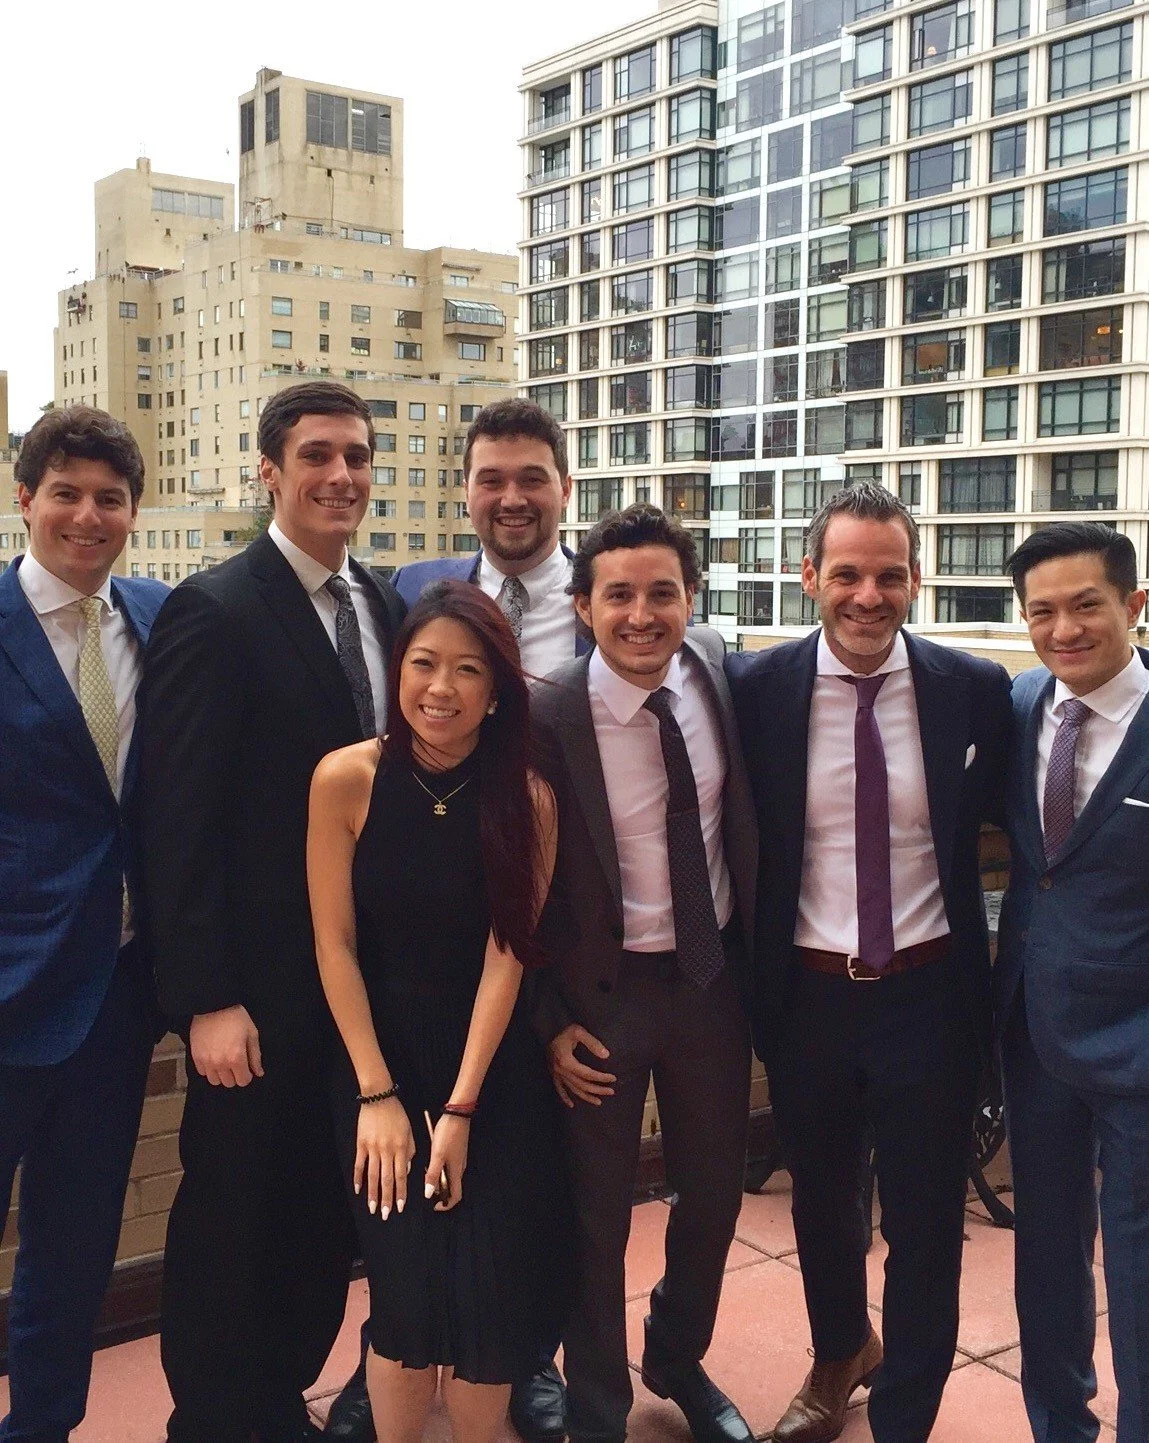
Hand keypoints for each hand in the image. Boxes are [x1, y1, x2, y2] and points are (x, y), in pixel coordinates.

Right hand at [189, 1006, 262, 1087]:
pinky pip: (202, 1072)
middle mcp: (220, 1063)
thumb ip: (255, 1056)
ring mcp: (206, 1061)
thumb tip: (258, 1073)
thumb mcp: (251, 1033)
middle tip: (236, 1062)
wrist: (213, 1005)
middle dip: (235, 1075)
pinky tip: (213, 1058)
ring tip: (224, 1061)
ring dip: (221, 1074)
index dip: (247, 1075)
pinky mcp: (195, 1057)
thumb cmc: (236, 1017)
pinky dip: (209, 1069)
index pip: (243, 1081)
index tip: (246, 1067)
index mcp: (236, 1058)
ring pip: (215, 1081)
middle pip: (229, 1083)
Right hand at [356, 1098, 415, 1219]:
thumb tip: (406, 1170)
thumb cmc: (397, 1114)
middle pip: (387, 1179)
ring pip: (372, 1175)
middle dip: (387, 1199)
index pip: (401, 1176)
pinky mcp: (361, 1144)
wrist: (379, 1098)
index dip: (401, 1193)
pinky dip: (358, 1178)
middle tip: (386, 1214)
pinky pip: (359, 1164)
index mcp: (401, 1148)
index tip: (400, 1207)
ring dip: (372, 1193)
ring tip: (373, 1208)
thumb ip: (410, 1150)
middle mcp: (387, 1150)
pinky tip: (358, 1190)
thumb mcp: (409, 1130)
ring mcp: (373, 1148)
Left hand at [425, 1115, 469, 1210]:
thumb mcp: (437, 1155)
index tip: (435, 1205)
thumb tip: (429, 1194)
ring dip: (439, 1179)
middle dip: (440, 1191)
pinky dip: (441, 1169)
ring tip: (427, 1172)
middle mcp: (460, 1167)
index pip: (456, 1196)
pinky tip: (432, 1160)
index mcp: (456, 1171)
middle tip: (427, 1187)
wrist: (457, 1114)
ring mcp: (459, 1159)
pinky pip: (449, 1166)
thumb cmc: (448, 1134)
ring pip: (450, 1176)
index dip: (446, 1204)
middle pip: (452, 1187)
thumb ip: (432, 1175)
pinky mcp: (457, 1151)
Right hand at [547, 1024, 614, 1107]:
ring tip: (598, 1101)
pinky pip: (559, 1089)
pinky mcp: (553, 1073)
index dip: (601, 1078)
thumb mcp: (579, 1032)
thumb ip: (592, 1043)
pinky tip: (571, 1105)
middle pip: (582, 1085)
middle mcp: (561, 1071)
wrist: (547, 1028)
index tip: (613, 1078)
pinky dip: (565, 1098)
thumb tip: (606, 1055)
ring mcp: (556, 1073)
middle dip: (598, 1089)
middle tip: (611, 1091)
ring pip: (573, 1089)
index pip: (588, 1074)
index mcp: (567, 1062)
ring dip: (586, 1097)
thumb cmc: (564, 1029)